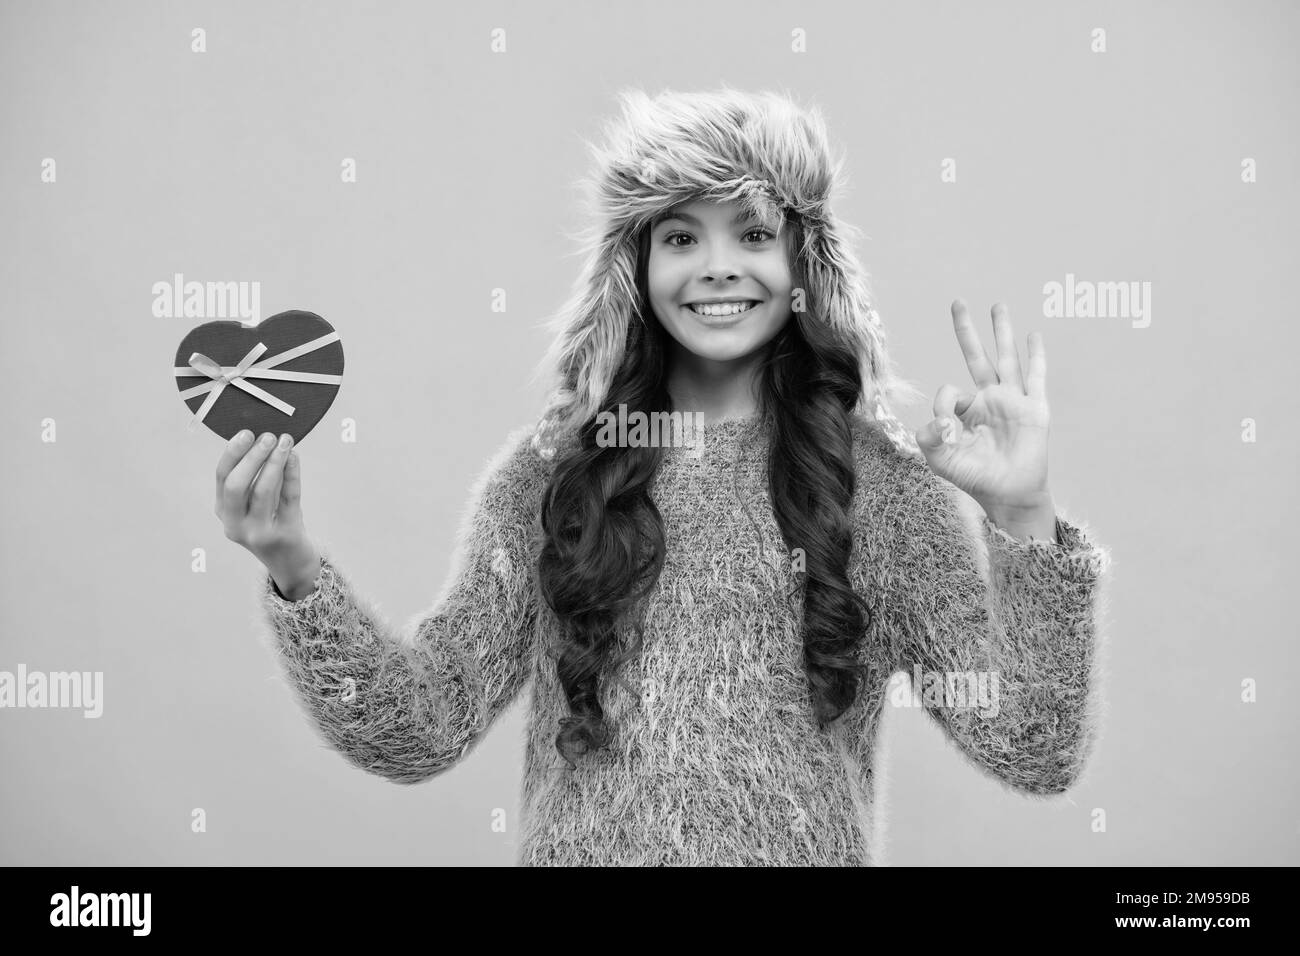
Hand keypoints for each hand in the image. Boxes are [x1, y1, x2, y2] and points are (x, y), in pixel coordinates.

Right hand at [215, 431, 319, 589]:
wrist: (290, 562)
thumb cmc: (273, 523)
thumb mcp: (256, 504)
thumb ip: (256, 477)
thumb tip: (268, 439)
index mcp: (224, 512)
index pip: (222, 478)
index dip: (233, 453)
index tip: (247, 433)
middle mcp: (235, 525)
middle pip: (236, 486)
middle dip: (252, 458)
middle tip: (268, 436)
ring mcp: (258, 533)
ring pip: (263, 491)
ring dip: (274, 462)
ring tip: (285, 442)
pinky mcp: (284, 534)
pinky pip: (289, 498)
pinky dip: (292, 474)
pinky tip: (294, 457)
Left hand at [914, 301, 1051, 514]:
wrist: (1008, 494)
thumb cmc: (975, 478)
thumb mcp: (941, 460)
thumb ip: (930, 438)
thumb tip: (938, 420)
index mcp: (966, 410)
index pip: (950, 391)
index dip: (944, 406)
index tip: (946, 428)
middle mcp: (989, 400)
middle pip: (977, 356)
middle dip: (967, 330)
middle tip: (958, 301)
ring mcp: (1013, 401)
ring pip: (1006, 357)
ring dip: (1002, 331)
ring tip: (998, 305)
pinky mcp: (1034, 408)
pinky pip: (1035, 376)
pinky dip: (1035, 356)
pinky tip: (1034, 335)